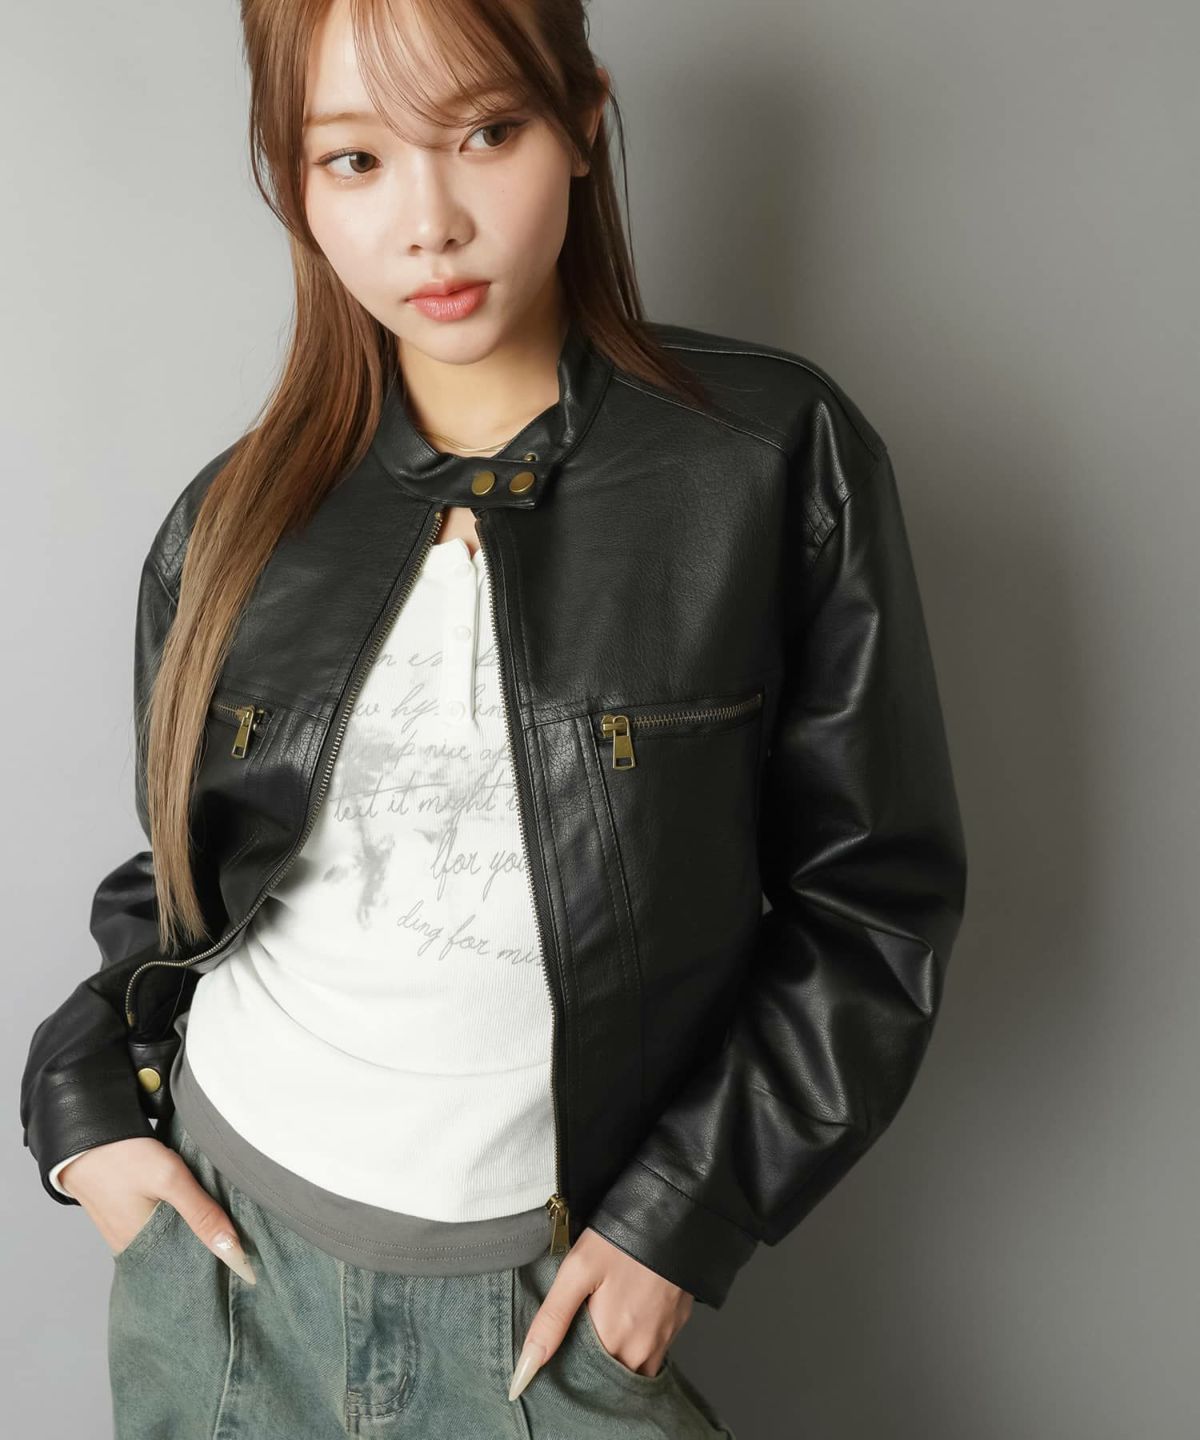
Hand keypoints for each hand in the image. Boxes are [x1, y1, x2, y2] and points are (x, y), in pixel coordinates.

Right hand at [58, 1137, 256, 1283]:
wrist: (84, 1135)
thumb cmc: (123, 1158)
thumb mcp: (170, 1181)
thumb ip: (202, 1214)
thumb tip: (235, 1254)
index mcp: (142, 1249)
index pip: (190, 1269)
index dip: (219, 1264)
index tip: (251, 1264)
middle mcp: (133, 1247)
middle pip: (181, 1254)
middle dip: (209, 1248)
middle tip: (244, 1241)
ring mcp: (127, 1232)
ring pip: (172, 1238)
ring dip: (194, 1231)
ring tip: (227, 1225)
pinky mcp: (126, 1215)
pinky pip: (159, 1225)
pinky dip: (179, 1218)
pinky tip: (197, 1208)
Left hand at [508, 1227, 692, 1400]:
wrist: (673, 1213)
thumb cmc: (622, 1237)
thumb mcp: (577, 1270)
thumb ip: (551, 1322)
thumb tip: (524, 1370)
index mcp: (614, 1342)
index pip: (584, 1381)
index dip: (568, 1371)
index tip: (557, 1356)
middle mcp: (643, 1351)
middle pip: (610, 1377)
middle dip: (592, 1368)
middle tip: (575, 1337)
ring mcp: (664, 1339)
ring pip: (634, 1369)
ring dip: (616, 1357)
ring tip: (599, 1325)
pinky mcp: (678, 1324)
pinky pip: (653, 1352)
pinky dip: (637, 1344)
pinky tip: (625, 1316)